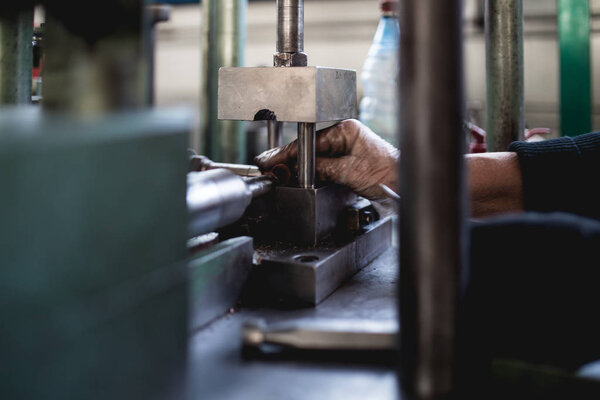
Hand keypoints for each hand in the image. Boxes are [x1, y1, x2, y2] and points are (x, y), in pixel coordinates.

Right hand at [255, 119, 398, 198]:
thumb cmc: (387, 173)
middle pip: (309, 147)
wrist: (405, 182)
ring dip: (300, 165)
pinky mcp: (347, 158)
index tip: (272, 160)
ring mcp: (346, 146)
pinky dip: (312, 169)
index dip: (288, 153)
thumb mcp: (349, 172)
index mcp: (345, 130)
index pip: (308, 141)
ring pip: (315, 156)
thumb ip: (322, 169)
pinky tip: (300, 175)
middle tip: (270, 167)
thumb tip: (299, 169)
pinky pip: (323, 162)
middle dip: (290, 158)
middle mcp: (344, 134)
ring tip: (281, 172)